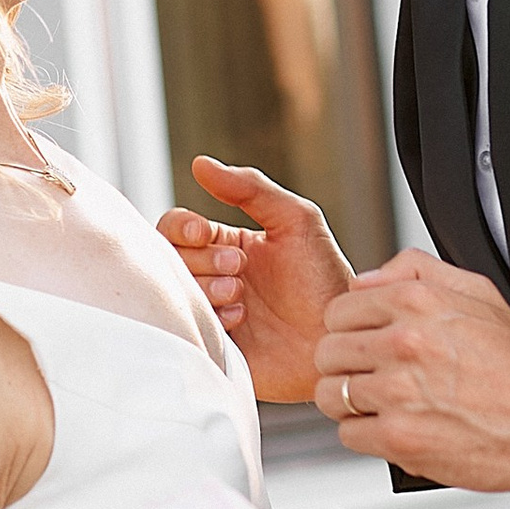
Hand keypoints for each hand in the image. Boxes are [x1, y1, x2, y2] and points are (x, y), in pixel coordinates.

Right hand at [158, 156, 352, 401]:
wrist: (337, 338)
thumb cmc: (325, 281)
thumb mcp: (296, 221)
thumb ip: (251, 189)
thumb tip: (201, 164)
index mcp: (228, 244)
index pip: (178, 226)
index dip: (183, 226)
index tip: (203, 232)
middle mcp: (214, 276)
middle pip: (171, 257)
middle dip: (202, 259)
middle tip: (238, 268)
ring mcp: (212, 311)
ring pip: (177, 291)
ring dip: (207, 288)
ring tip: (242, 297)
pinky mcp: (213, 344)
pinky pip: (188, 327)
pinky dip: (212, 319)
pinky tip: (241, 322)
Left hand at [313, 253, 509, 490]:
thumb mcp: (479, 293)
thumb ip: (416, 272)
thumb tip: (364, 280)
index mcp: (417, 302)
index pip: (338, 311)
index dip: (349, 330)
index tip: (365, 345)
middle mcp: (403, 342)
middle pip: (327, 353)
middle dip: (346, 366)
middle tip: (372, 377)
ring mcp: (398, 392)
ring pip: (331, 394)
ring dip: (352, 402)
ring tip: (382, 404)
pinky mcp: (399, 438)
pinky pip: (348, 433)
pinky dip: (366, 434)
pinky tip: (395, 427)